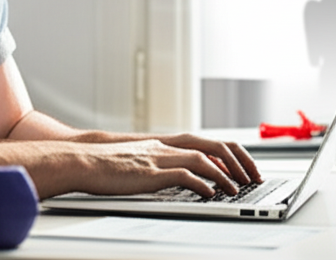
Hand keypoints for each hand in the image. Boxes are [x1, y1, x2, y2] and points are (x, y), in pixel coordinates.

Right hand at [52, 138, 251, 197]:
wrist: (83, 160)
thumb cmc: (107, 163)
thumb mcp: (140, 159)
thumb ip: (161, 164)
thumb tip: (181, 178)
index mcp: (165, 143)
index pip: (209, 142)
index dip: (232, 154)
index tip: (245, 168)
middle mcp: (166, 146)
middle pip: (213, 146)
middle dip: (238, 161)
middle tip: (252, 177)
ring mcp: (159, 158)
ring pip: (203, 159)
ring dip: (225, 175)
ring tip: (237, 188)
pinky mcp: (150, 173)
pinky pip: (184, 175)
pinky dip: (201, 183)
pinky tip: (210, 194)